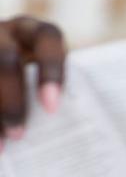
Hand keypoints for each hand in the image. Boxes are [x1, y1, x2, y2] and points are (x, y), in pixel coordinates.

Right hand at [0, 15, 66, 152]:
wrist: (3, 68)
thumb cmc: (34, 79)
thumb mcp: (43, 79)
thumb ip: (52, 95)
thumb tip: (68, 135)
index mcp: (34, 32)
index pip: (47, 39)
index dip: (50, 72)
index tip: (51, 108)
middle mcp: (3, 33)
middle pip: (5, 59)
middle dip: (12, 100)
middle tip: (19, 134)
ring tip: (2, 144)